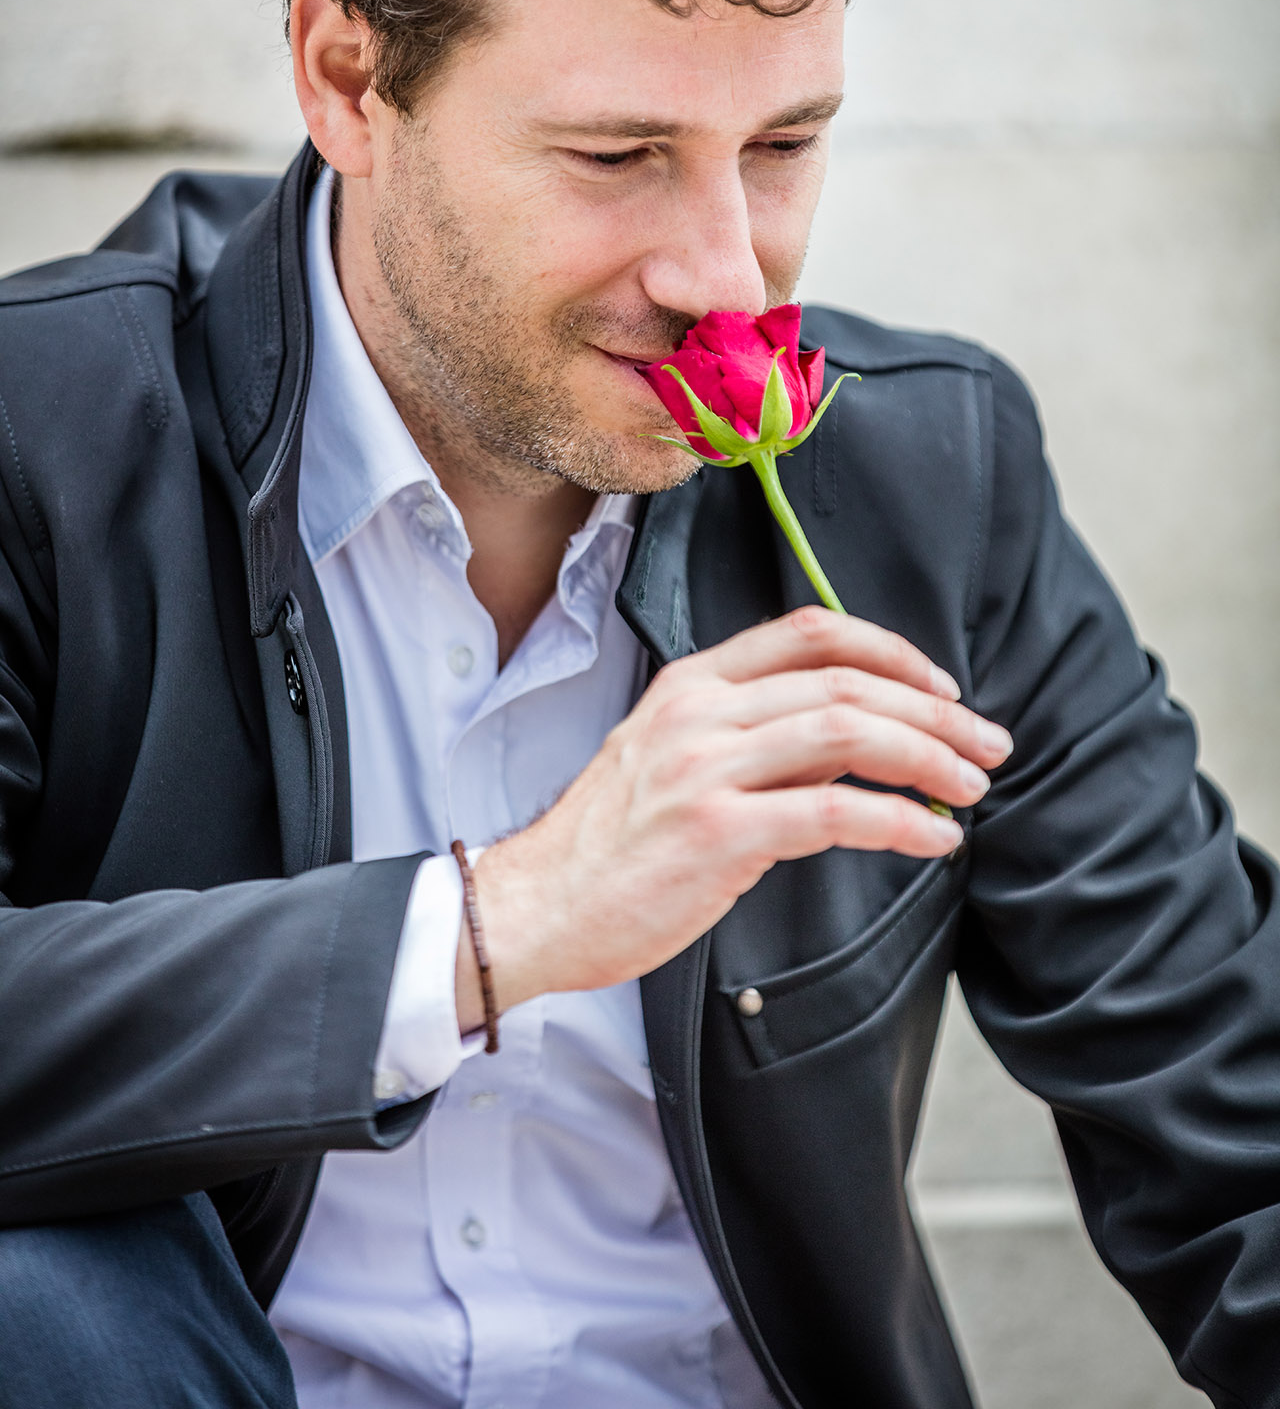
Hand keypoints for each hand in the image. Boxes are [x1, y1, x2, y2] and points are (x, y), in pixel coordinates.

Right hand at [457, 606, 1010, 1030]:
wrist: (537, 907)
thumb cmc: (612, 845)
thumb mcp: (672, 757)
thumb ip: (752, 735)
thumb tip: (851, 738)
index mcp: (692, 683)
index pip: (809, 631)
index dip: (890, 650)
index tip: (942, 685)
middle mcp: (700, 711)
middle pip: (845, 682)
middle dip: (933, 710)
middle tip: (986, 742)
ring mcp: (705, 767)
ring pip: (847, 734)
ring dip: (927, 756)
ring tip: (970, 786)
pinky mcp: (717, 833)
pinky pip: (832, 813)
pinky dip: (897, 822)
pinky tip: (931, 839)